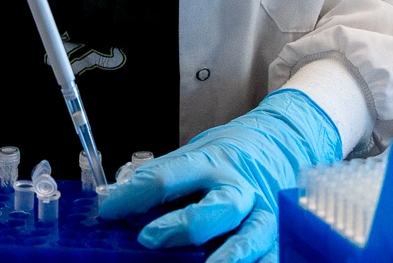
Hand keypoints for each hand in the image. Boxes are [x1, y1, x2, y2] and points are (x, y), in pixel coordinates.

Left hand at [99, 89, 342, 262]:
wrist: (285, 141)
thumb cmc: (230, 153)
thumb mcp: (196, 153)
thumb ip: (163, 177)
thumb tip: (118, 200)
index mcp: (211, 162)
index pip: (167, 178)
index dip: (133, 196)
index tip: (107, 213)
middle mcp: (239, 187)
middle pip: (215, 207)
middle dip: (181, 226)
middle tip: (149, 239)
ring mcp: (263, 211)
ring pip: (251, 235)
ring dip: (230, 255)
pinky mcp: (278, 232)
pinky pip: (274, 254)